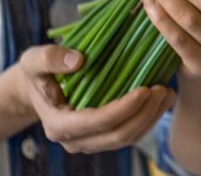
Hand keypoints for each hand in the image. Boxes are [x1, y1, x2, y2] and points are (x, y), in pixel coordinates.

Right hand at [16, 45, 174, 153]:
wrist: (38, 87)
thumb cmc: (37, 72)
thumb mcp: (34, 59)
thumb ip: (50, 58)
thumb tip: (78, 60)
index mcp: (59, 125)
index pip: (98, 123)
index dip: (124, 109)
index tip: (144, 89)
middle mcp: (76, 140)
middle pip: (118, 136)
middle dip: (144, 114)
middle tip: (162, 89)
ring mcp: (91, 142)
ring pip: (128, 138)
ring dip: (151, 117)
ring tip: (167, 92)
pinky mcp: (104, 137)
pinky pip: (131, 133)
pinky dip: (149, 117)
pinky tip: (161, 99)